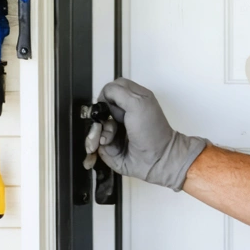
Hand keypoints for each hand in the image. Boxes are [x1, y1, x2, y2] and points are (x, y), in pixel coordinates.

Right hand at [83, 78, 207, 190]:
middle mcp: (121, 113)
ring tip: (108, 139)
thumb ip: (119, 92)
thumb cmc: (151, 130)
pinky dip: (94, 142)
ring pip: (94, 124)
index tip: (109, 104)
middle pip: (99, 107)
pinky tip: (103, 145)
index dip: (107, 95)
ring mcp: (114, 130)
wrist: (156, 159)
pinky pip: (93, 140)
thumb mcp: (138, 103)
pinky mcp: (108, 145)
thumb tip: (103, 94)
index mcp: (132, 99)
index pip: (111, 89)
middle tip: (111, 123)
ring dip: (98, 130)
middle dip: (100, 114)